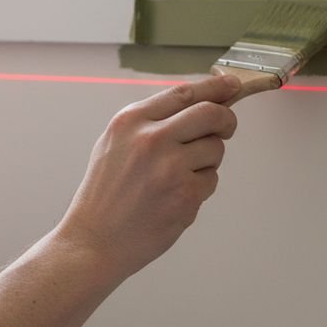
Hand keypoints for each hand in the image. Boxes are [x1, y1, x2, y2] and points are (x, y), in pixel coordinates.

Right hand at [55, 75, 239, 282]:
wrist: (94, 242)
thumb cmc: (106, 195)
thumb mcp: (115, 144)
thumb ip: (152, 122)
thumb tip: (198, 104)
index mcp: (131, 121)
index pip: (184, 93)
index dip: (215, 87)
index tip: (232, 84)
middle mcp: (151, 139)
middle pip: (211, 113)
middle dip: (227, 120)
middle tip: (227, 128)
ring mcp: (171, 167)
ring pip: (215, 149)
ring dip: (208, 161)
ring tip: (178, 177)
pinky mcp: (186, 195)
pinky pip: (211, 180)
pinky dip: (200, 188)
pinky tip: (174, 199)